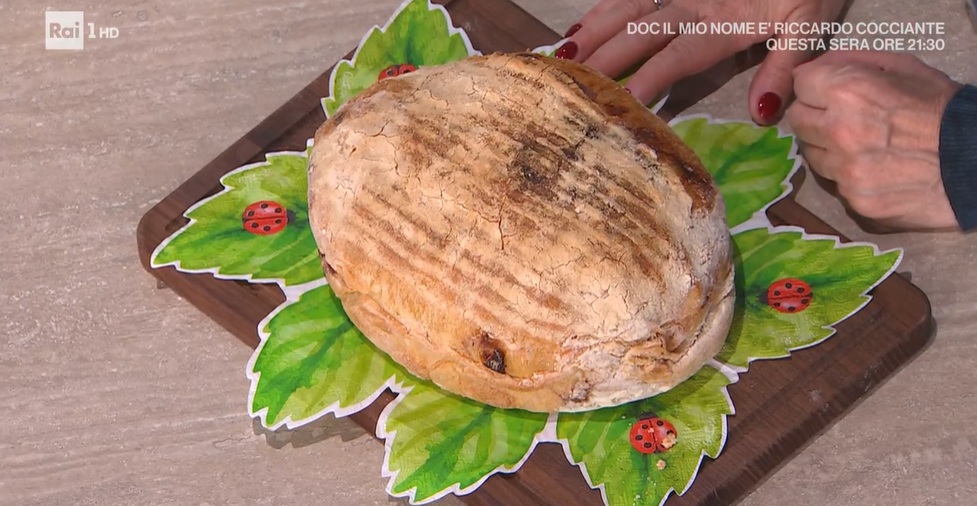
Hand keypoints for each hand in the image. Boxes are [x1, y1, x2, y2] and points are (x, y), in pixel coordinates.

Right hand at [559, 0, 845, 123]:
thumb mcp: (812, 22)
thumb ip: (785, 65)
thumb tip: (759, 112)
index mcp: (724, 23)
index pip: (678, 57)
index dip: (648, 80)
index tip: (620, 104)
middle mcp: (693, 3)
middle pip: (639, 32)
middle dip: (603, 58)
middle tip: (568, 85)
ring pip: (628, 6)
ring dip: (595, 29)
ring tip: (563, 53)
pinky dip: (605, 5)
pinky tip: (583, 22)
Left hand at [787, 50, 962, 229]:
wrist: (975, 162)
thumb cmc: (942, 109)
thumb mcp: (904, 67)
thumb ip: (852, 62)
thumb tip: (815, 68)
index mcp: (848, 91)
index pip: (800, 84)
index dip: (815, 85)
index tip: (826, 91)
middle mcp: (838, 131)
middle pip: (797, 120)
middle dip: (814, 115)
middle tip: (841, 118)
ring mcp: (844, 170)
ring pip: (812, 154)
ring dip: (828, 148)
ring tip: (864, 144)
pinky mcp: (854, 200)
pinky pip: (834, 183)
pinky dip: (848, 175)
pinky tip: (875, 168)